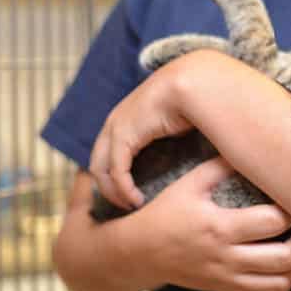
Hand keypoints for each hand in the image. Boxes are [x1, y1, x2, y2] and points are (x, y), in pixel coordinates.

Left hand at [90, 59, 195, 208]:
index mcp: (125, 117)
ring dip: (114, 193)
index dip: (113, 175)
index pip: (107, 152)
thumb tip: (180, 149)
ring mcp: (115, 128)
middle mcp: (114, 122)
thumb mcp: (175, 120)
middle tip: (124, 206)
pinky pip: (117, 171)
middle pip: (98, 163)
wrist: (193, 84)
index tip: (128, 193)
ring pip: (101, 170)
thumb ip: (168, 136)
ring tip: (131, 206)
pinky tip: (137, 200)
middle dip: (108, 188)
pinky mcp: (123, 137)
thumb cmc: (191, 100)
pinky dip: (124, 189)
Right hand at [142, 157, 290, 290]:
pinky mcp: (225, 289)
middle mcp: (225, 256)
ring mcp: (226, 277)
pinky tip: (285, 266)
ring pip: (280, 284)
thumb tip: (251, 145)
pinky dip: (284, 284)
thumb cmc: (166, 212)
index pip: (272, 222)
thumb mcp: (189, 183)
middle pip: (284, 258)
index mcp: (219, 226)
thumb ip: (221, 165)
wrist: (139, 252)